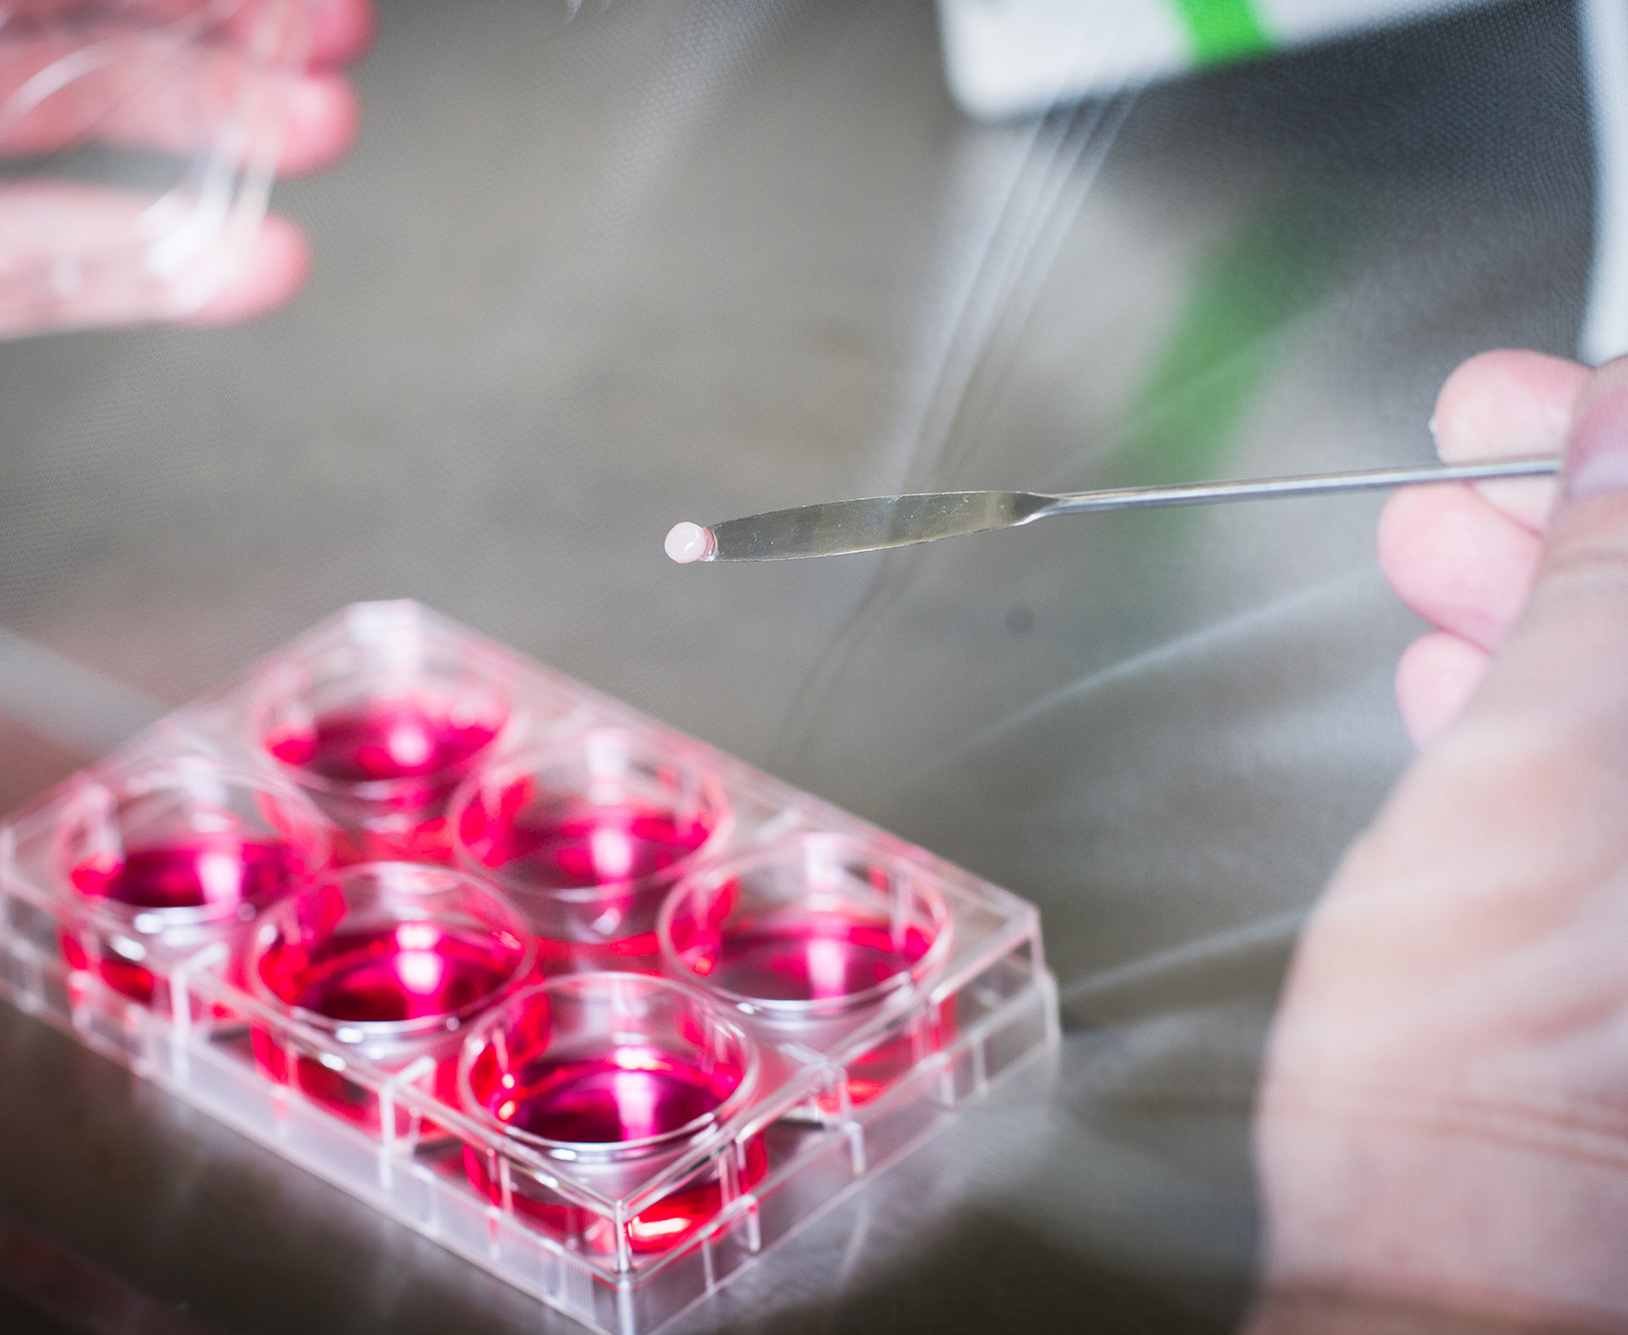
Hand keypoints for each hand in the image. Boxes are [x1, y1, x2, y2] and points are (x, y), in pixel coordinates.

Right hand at [1250, 353, 1627, 1331]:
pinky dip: (1549, 714)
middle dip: (1588, 508)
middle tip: (1478, 450)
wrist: (1459, 1289)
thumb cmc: (1501, 1086)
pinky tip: (1457, 686)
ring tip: (1430, 555)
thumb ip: (1610, 575)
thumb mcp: (1540, 775)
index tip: (1545, 394)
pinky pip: (1617, 791)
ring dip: (1553, 602)